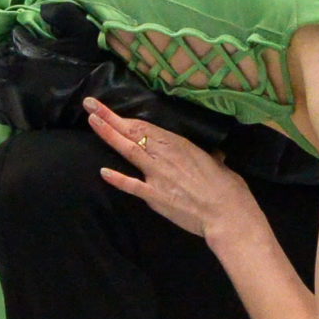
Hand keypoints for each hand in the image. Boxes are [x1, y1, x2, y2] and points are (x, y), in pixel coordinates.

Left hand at [85, 97, 257, 241]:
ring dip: (109, 135)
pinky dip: (117, 178)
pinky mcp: (155, 196)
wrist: (228, 215)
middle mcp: (165, 155)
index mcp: (180, 144)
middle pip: (133, 133)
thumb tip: (213, 156)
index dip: (126, 116)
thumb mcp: (218, 165)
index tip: (110, 107)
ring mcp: (158, 175)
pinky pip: (132, 185)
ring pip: (129, 151)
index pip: (147, 127)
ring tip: (92, 122)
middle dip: (109, 117)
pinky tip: (102, 171)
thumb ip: (209, 159)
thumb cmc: (229, 189)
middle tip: (90, 104)